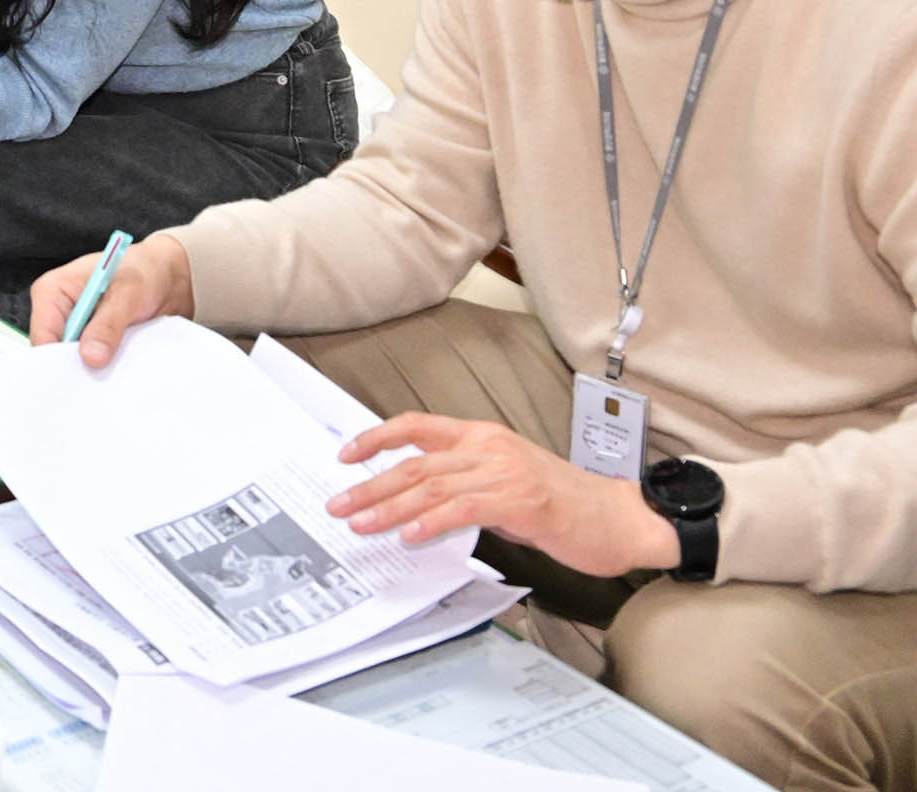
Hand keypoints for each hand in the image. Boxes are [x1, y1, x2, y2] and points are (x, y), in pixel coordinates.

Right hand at [28, 235, 195, 364]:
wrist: (168, 279)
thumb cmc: (144, 272)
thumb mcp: (127, 294)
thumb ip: (108, 325)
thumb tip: (91, 357)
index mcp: (52, 291)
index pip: (43, 334)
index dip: (57, 359)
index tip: (81, 377)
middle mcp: (57, 311)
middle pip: (54, 351)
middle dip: (76, 367)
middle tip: (101, 380)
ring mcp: (73, 328)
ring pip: (72, 360)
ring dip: (93, 368)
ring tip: (114, 372)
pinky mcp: (89, 341)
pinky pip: (89, 362)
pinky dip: (103, 368)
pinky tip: (118, 369)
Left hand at [327, 416, 680, 575]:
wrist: (622, 518)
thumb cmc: (566, 505)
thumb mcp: (507, 481)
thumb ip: (467, 484)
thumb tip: (422, 503)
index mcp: (483, 437)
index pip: (417, 427)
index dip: (376, 438)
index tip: (346, 456)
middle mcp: (488, 448)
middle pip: (414, 463)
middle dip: (370, 485)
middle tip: (339, 505)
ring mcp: (504, 472)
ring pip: (431, 487)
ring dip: (389, 508)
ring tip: (361, 524)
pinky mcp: (521, 500)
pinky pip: (464, 509)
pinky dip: (432, 521)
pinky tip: (410, 534)